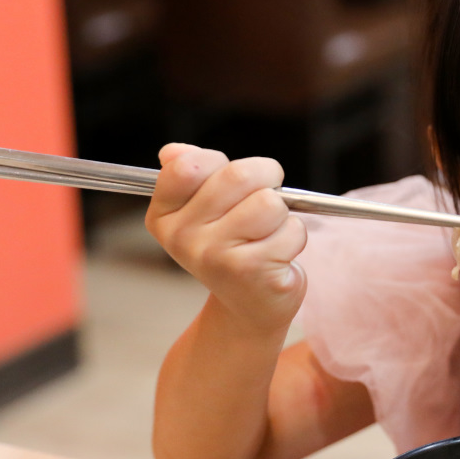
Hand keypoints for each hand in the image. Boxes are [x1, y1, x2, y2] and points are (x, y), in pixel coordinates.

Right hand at [146, 143, 307, 332]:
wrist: (250, 306)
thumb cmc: (233, 247)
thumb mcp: (204, 209)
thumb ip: (192, 174)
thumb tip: (172, 152)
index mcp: (165, 216)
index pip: (189, 165)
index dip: (222, 163)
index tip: (232, 182)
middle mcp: (183, 238)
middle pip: (238, 175)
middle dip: (266, 178)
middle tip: (267, 198)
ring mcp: (215, 257)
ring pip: (269, 202)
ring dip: (282, 213)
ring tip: (268, 233)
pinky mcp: (252, 271)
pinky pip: (292, 230)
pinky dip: (295, 237)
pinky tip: (278, 255)